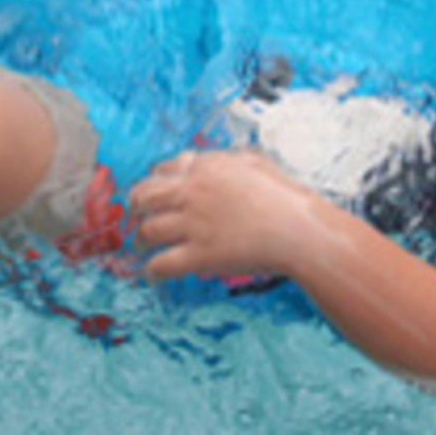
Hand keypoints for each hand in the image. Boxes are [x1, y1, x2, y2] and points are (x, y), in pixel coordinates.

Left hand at [129, 149, 324, 279]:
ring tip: (142, 248)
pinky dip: (151, 271)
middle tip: (137, 218)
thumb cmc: (284, 197)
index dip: (153, 184)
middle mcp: (193, 193)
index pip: (161, 170)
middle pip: (144, 197)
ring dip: (140, 241)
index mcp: (205, 169)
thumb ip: (223, 160)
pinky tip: (152, 274)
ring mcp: (194, 224)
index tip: (153, 195)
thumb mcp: (253, 163)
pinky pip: (161, 264)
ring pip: (147, 231)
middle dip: (136, 209)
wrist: (299, 230)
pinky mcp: (199, 255)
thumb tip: (203, 160)